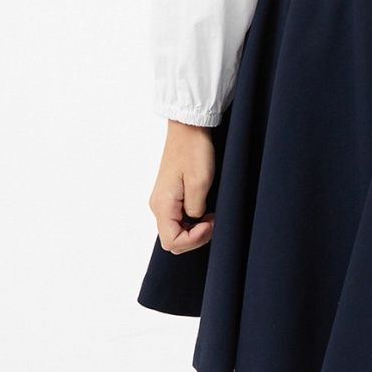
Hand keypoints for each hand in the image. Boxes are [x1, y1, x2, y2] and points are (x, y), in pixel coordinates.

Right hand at [150, 121, 216, 252]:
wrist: (188, 129)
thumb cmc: (194, 150)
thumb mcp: (200, 182)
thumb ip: (196, 209)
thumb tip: (194, 220)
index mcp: (162, 204)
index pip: (172, 242)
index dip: (195, 240)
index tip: (211, 224)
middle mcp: (158, 206)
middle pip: (172, 240)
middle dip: (195, 238)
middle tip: (213, 222)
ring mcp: (163, 202)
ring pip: (175, 231)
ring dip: (194, 231)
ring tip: (211, 216)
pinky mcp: (170, 196)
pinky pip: (178, 220)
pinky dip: (192, 222)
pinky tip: (205, 211)